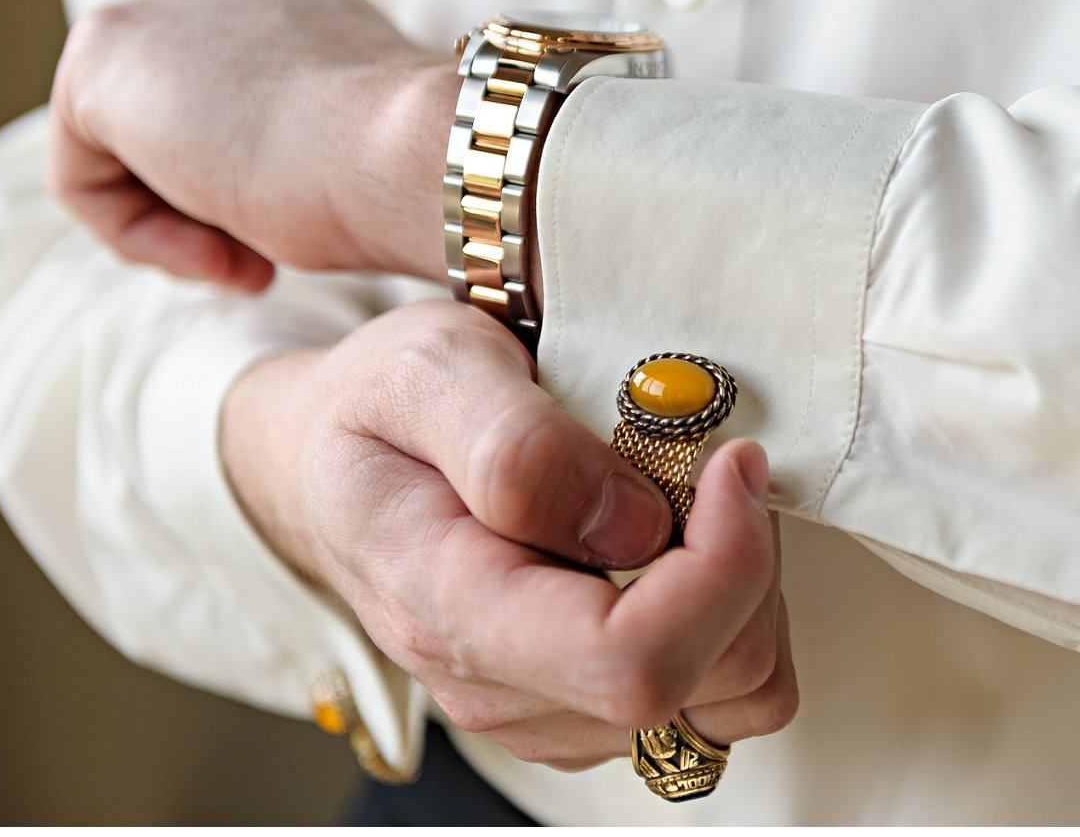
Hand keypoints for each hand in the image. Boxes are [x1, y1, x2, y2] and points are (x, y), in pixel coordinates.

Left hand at [49, 0, 455, 290]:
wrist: (411, 154)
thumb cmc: (403, 169)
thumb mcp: (352, 140)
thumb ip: (304, 129)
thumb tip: (266, 176)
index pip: (234, 95)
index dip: (255, 180)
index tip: (300, 232)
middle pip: (174, 115)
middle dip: (206, 198)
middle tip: (264, 257)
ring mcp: (158, 7)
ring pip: (125, 145)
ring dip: (178, 220)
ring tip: (245, 262)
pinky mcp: (101, 58)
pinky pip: (85, 178)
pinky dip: (137, 234)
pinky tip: (215, 254)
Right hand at [223, 301, 796, 767]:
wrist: (330, 465)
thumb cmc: (375, 408)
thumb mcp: (426, 370)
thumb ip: (519, 446)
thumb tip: (634, 524)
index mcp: (449, 610)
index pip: (627, 661)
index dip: (719, 568)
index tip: (731, 462)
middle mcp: (499, 688)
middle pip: (706, 678)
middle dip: (747, 561)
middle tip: (715, 460)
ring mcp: (548, 709)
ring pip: (734, 691)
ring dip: (749, 587)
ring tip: (695, 497)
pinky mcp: (587, 706)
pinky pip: (722, 690)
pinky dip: (736, 614)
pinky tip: (688, 543)